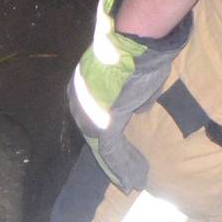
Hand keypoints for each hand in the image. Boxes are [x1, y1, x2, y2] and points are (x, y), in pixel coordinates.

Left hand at [69, 0, 188, 191]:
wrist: (134, 39)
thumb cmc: (136, 50)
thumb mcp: (131, 74)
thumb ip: (132, 93)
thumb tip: (140, 108)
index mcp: (83, 87)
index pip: (93, 117)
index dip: (108, 136)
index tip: (119, 150)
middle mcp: (80, 100)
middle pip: (95, 136)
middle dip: (111, 156)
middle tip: (126, 174)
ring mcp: (90, 111)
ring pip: (103, 147)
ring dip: (120, 166)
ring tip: (133, 181)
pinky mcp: (104, 121)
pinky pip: (112, 150)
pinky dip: (122, 167)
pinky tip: (132, 180)